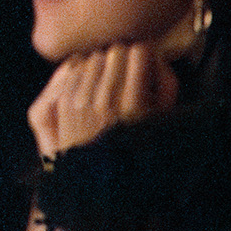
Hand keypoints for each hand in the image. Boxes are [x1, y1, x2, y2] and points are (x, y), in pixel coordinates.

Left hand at [28, 43, 179, 159]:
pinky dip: (85, 70)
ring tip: (109, 77)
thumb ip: (167, 86)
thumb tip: (157, 57)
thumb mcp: (163, 121)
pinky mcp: (64, 102)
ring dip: (103, 62)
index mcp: (135, 104)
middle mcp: (106, 98)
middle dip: (124, 56)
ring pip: (93, 57)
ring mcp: (81, 100)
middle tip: (128, 69)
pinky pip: (75, 69)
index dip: (145, 54)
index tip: (146, 62)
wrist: (97, 179)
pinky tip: (92, 82)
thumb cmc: (136, 150)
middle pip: (114, 51)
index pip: (138, 52)